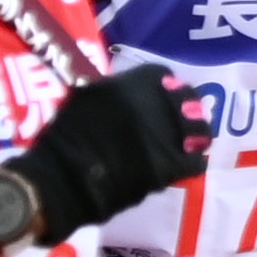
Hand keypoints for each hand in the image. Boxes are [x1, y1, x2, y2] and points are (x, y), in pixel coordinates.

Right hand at [7, 64, 211, 234]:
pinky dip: (192, 162)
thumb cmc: (63, 142)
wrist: (59, 182)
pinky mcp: (166, 164)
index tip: (168, 95)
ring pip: (197, 129)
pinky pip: (194, 161)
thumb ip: (112, 93)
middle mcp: (146, 104)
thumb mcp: (84, 101)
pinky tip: (185, 164)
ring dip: (196, 135)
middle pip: (187, 99)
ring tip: (190, 142)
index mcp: (123, 84)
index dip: (168, 86)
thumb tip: (132, 94)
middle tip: (185, 120)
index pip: (161, 74)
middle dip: (187, 109)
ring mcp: (159, 135)